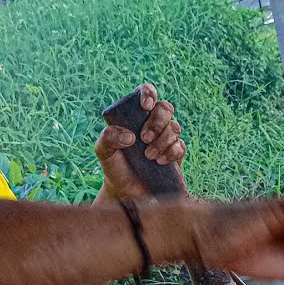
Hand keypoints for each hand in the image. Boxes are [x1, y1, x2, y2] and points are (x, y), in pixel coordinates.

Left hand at [94, 83, 185, 200]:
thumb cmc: (114, 166)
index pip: (147, 92)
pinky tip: (160, 162)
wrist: (126, 192)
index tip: (145, 106)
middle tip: (144, 139)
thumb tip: (130, 136)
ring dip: (162, 141)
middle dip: (157, 122)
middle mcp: (153, 122)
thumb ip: (108, 137)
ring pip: (174, 127)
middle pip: (165, 108)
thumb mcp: (103, 151)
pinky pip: (181, 146)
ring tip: (148, 157)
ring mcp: (166, 137)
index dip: (149, 93)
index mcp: (136, 115)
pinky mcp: (176, 153)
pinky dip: (172, 152)